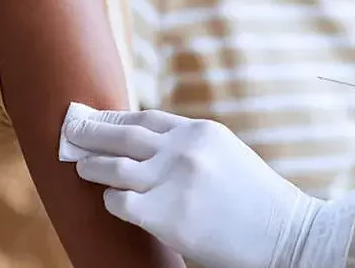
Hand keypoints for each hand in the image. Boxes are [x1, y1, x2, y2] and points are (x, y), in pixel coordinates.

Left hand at [60, 105, 323, 267]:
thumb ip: (191, 149)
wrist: (285, 234)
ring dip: (92, 165)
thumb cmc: (258, 202)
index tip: (94, 118)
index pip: (144, 119)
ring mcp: (171, 179)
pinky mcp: (163, 213)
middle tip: (69, 129)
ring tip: (81, 165)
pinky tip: (111, 201)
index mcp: (200, 132)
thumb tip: (149, 149)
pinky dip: (110, 200)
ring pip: (113, 166)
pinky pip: (119, 202)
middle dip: (90, 132)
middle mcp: (183, 149)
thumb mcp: (227, 156)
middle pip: (122, 135)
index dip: (114, 119)